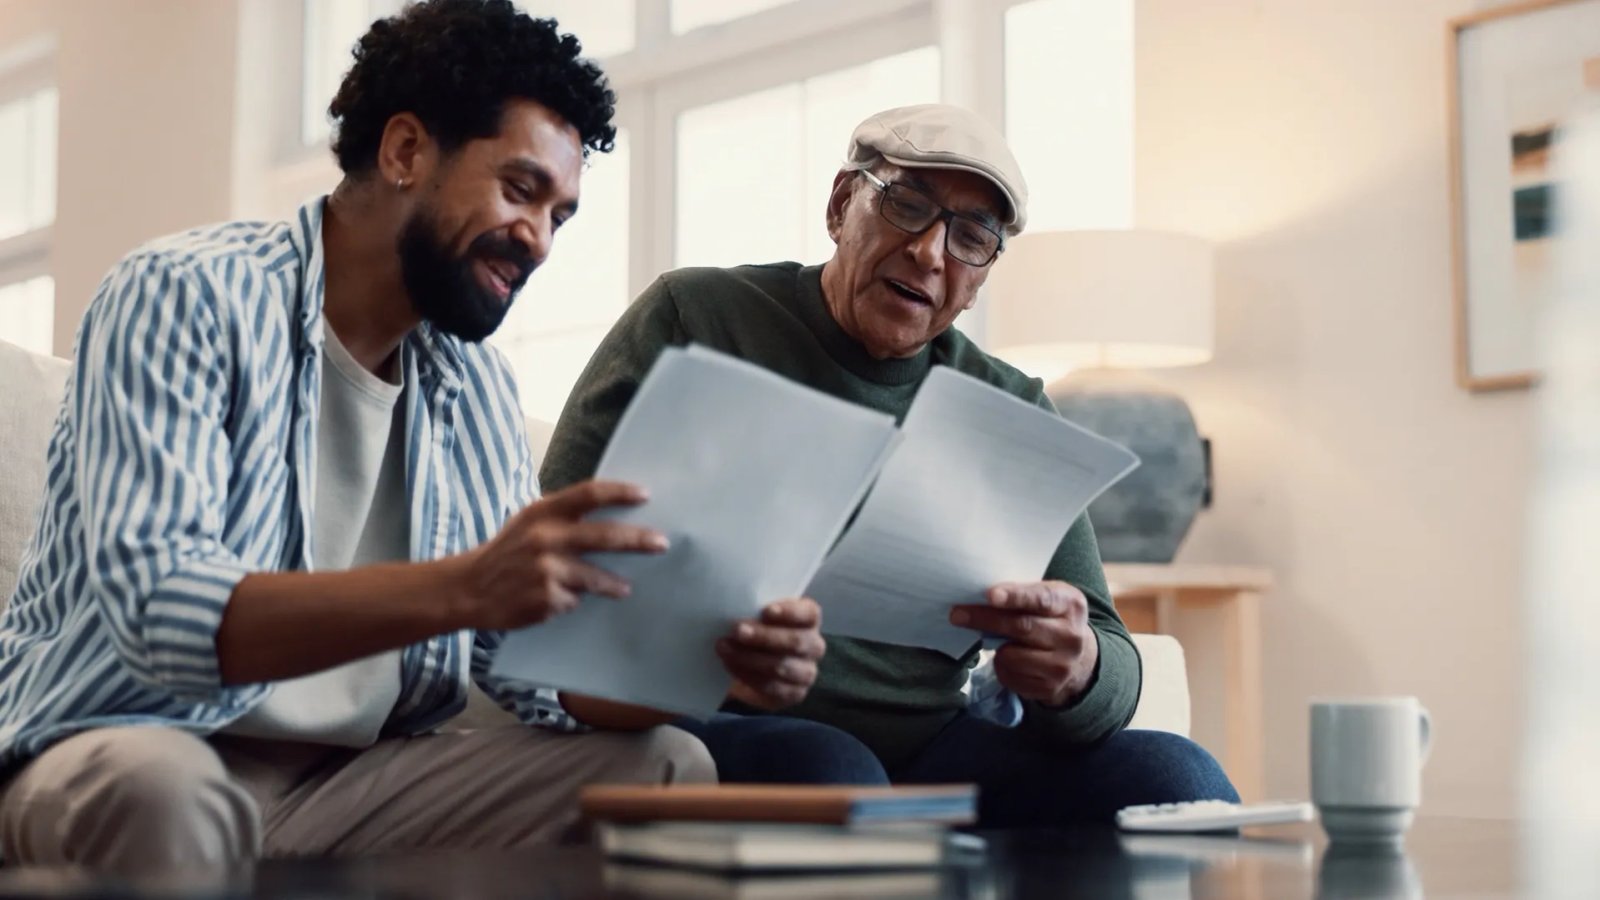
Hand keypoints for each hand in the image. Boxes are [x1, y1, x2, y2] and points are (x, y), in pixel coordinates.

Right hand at [451, 480, 666, 630]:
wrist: (469, 588)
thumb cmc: (506, 552)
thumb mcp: (528, 522)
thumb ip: (562, 516)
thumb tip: (612, 515)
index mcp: (543, 512)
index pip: (589, 494)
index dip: (620, 492)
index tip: (646, 495)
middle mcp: (546, 538)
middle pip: (605, 535)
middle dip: (638, 540)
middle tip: (662, 544)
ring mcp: (547, 570)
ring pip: (596, 578)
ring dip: (615, 584)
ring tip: (624, 588)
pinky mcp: (546, 599)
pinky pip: (574, 600)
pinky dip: (573, 601)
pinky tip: (562, 601)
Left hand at [718, 598, 826, 709]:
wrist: (749, 665)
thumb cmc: (755, 631)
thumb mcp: (756, 614)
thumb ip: (754, 609)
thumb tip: (736, 606)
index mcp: (810, 619)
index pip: (809, 613)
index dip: (790, 612)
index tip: (766, 611)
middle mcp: (814, 645)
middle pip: (796, 641)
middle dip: (764, 636)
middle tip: (738, 630)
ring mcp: (807, 672)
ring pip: (782, 666)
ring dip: (750, 658)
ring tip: (725, 649)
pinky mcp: (795, 693)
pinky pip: (772, 686)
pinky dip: (748, 675)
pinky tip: (731, 665)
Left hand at [949, 581, 1098, 706]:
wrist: (1079, 660)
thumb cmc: (1052, 620)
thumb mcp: (1048, 600)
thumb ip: (1023, 595)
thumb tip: (979, 596)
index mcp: (1071, 604)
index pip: (1040, 599)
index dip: (1014, 596)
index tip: (990, 595)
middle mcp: (1071, 636)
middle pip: (1020, 627)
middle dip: (985, 619)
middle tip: (957, 614)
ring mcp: (1062, 665)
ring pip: (1011, 655)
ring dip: (995, 647)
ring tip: (998, 641)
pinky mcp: (1049, 688)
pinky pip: (1010, 676)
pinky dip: (1001, 666)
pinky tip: (1010, 659)